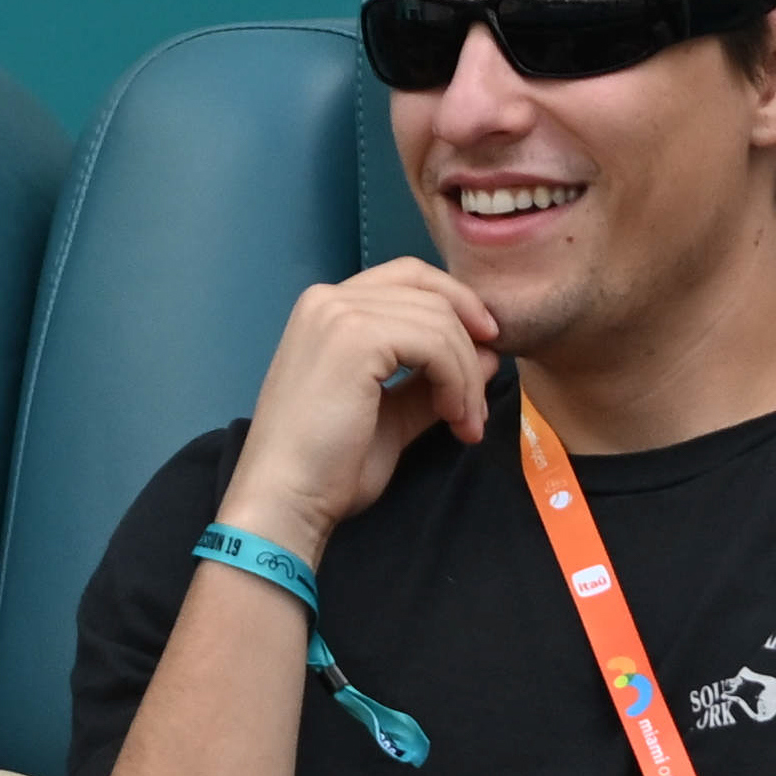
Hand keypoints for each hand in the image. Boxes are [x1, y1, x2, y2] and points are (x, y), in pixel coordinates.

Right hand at [215, 261, 502, 556]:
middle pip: (431, 296)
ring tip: (466, 424)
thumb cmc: (328, 467)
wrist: (286, 499)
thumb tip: (489, 354)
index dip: (458, 304)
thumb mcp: (392, 414)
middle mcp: (328, 299)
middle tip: (478, 410)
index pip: (410, 277)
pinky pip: (435, 344)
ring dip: (467, 377)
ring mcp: (339, 314)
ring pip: (439, 322)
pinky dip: (457, 382)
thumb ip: (434, 381)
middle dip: (469, 350)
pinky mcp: (355, 337)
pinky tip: (453, 418)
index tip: (486, 347)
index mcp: (327, 310)